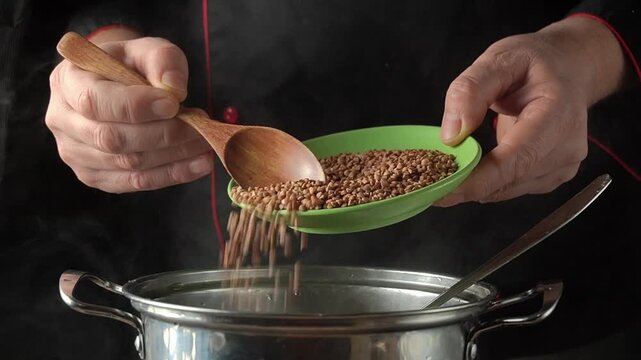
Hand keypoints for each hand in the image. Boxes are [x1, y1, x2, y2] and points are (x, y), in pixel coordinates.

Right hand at [45, 32, 212, 192]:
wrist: (118, 87)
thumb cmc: (131, 65)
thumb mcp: (147, 50)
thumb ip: (162, 60)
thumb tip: (174, 89)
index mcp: (68, 81)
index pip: (96, 102)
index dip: (136, 106)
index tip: (173, 104)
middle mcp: (62, 120)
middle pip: (112, 138)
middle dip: (163, 135)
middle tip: (200, 127)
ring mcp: (75, 153)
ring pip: (127, 164)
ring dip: (173, 157)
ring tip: (205, 143)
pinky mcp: (95, 176)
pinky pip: (135, 182)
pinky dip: (172, 175)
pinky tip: (199, 164)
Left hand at [437, 17, 625, 205]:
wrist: (569, 68)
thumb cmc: (534, 63)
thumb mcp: (498, 60)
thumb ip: (470, 92)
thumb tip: (451, 136)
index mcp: (558, 115)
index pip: (515, 161)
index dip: (476, 181)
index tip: (438, 190)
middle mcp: (567, 147)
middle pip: (508, 181)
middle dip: (466, 184)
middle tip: (428, 179)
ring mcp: (563, 166)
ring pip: (507, 189)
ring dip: (475, 184)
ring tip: (448, 167)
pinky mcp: (553, 176)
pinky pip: (511, 187)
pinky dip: (488, 182)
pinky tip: (474, 165)